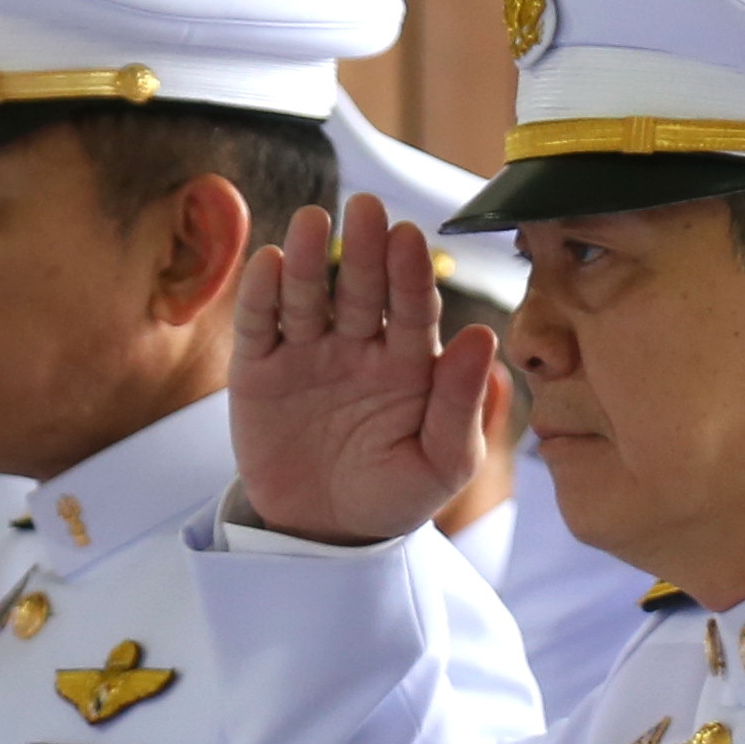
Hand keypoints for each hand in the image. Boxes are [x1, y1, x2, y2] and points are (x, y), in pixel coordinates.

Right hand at [229, 195, 494, 546]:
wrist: (325, 535)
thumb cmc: (395, 497)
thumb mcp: (443, 465)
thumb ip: (462, 405)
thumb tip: (484, 335)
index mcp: (411, 363)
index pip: (414, 309)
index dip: (411, 275)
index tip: (410, 238)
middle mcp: (360, 346)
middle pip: (361, 290)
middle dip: (363, 251)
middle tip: (366, 209)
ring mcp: (308, 353)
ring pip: (308, 297)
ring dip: (308, 260)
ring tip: (311, 222)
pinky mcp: (260, 370)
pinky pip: (260, 326)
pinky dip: (261, 296)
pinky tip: (269, 263)